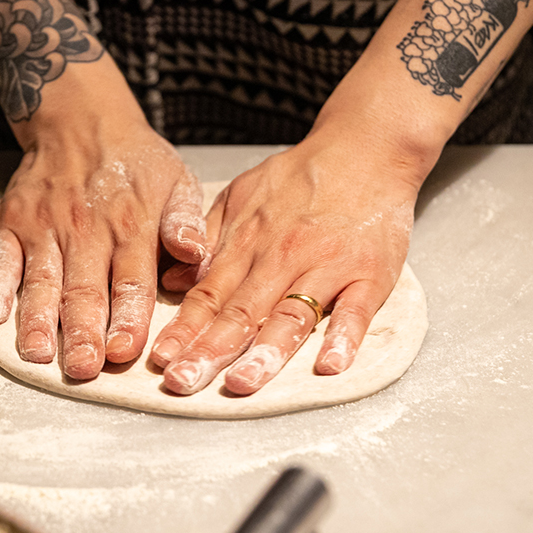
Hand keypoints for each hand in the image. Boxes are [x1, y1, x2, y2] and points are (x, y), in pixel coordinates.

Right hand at [0, 61, 206, 379]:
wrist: (81, 120)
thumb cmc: (136, 164)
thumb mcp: (178, 182)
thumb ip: (186, 222)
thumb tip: (195, 254)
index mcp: (131, 225)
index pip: (131, 279)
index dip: (128, 317)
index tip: (126, 349)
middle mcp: (86, 229)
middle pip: (84, 289)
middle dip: (82, 332)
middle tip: (83, 368)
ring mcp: (44, 227)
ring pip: (41, 281)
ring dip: (38, 320)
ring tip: (38, 354)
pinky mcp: (12, 223)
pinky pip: (0, 259)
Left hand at [150, 126, 425, 395]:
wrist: (366, 148)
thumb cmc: (303, 177)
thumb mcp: (243, 194)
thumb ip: (208, 239)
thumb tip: (172, 282)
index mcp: (250, 241)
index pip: (208, 295)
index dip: (183, 329)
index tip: (161, 360)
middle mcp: (284, 256)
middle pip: (242, 312)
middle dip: (209, 351)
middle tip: (184, 383)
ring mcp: (328, 265)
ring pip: (292, 315)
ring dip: (266, 353)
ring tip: (242, 383)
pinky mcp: (371, 273)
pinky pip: (357, 310)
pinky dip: (344, 338)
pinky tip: (330, 365)